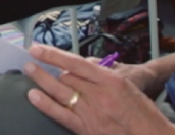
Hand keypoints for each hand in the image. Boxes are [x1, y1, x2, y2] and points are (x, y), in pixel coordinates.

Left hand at [22, 45, 174, 134]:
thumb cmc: (144, 115)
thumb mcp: (129, 87)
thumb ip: (104, 76)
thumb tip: (81, 67)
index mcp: (112, 81)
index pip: (76, 63)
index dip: (54, 55)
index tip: (39, 49)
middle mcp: (100, 95)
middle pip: (67, 77)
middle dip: (48, 69)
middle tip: (31, 61)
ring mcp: (93, 113)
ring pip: (61, 92)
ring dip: (42, 81)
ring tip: (29, 71)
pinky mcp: (88, 130)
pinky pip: (62, 115)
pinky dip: (47, 105)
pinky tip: (34, 96)